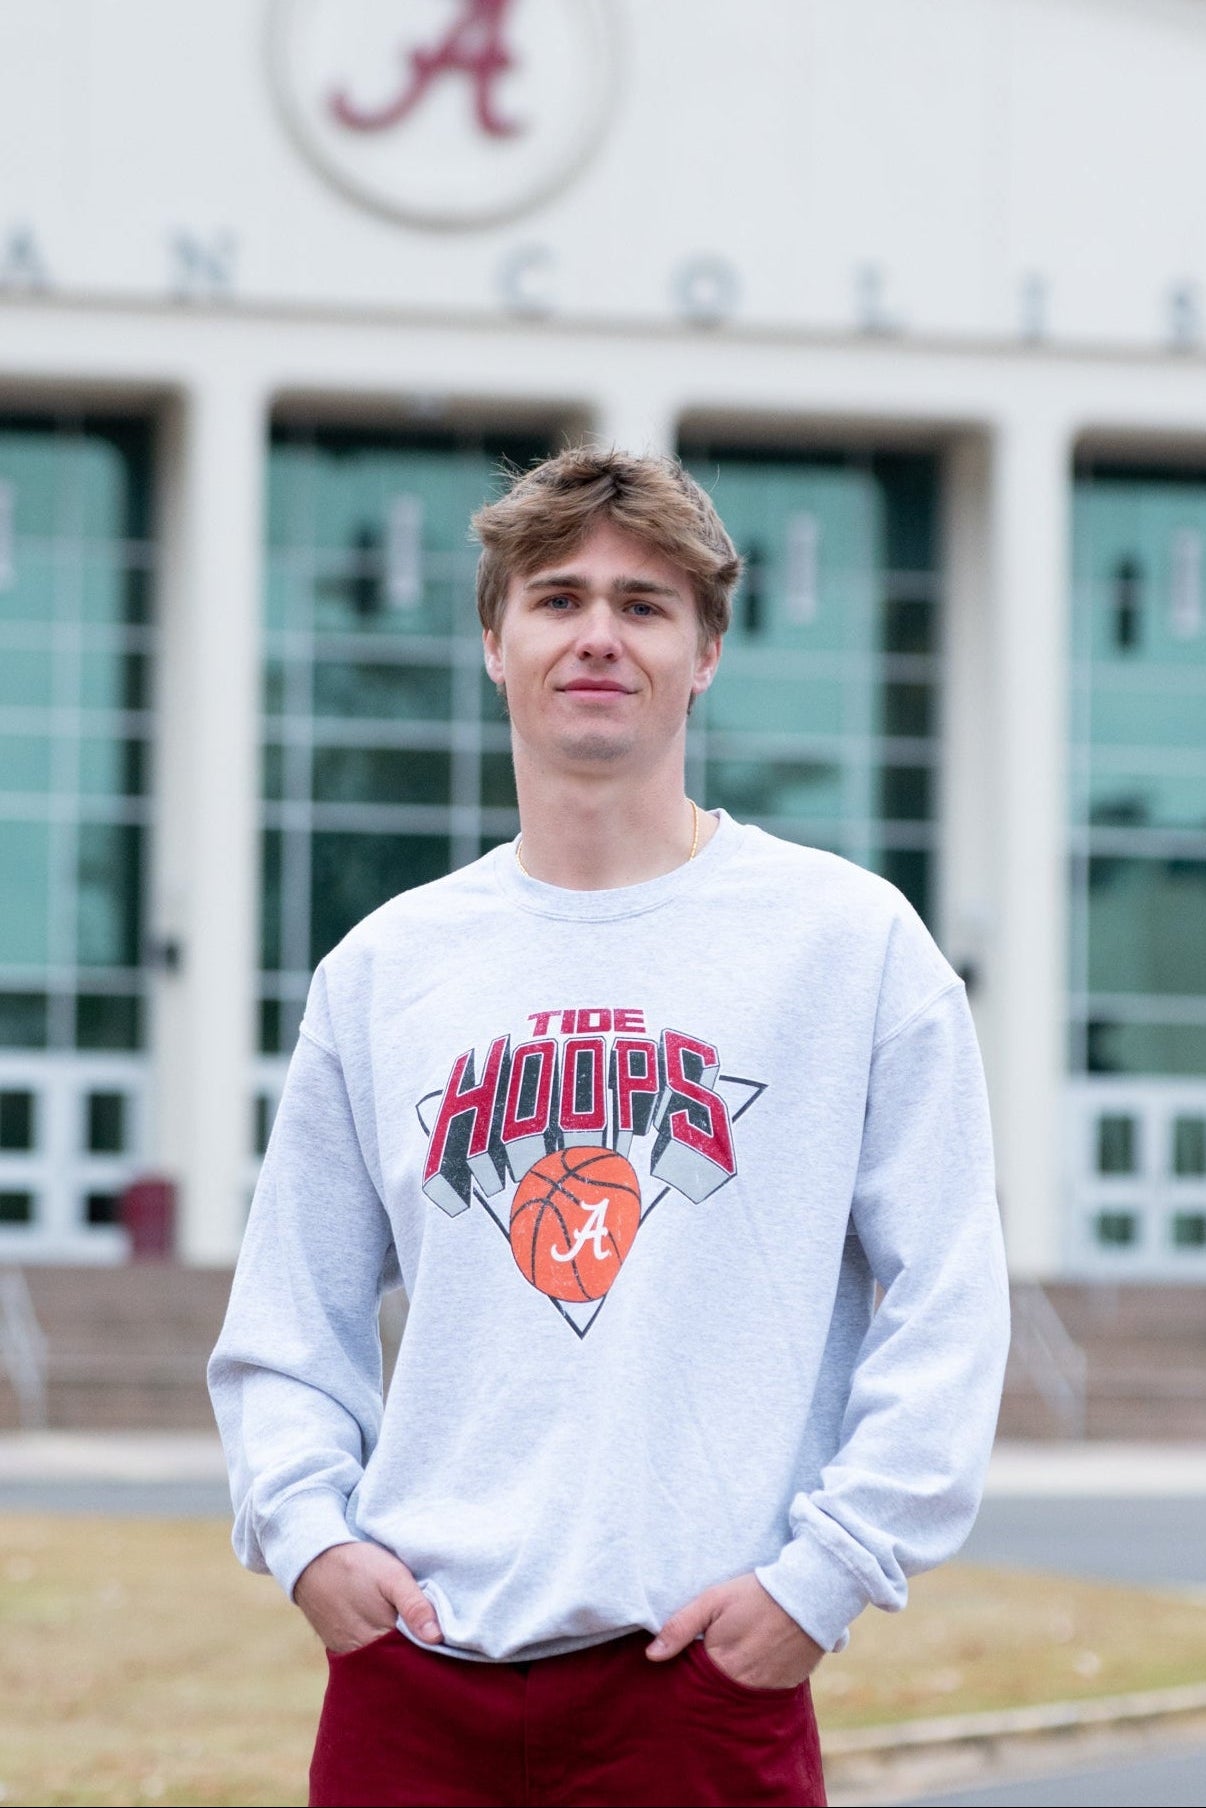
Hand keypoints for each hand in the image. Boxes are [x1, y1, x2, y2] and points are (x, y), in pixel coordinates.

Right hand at [293, 1540, 441, 1654]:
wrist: (312, 1559)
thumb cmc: (356, 1565)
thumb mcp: (391, 1576)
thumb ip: (414, 1605)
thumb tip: (436, 1638)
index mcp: (379, 1641)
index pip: (414, 1661)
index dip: (433, 1654)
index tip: (451, 1644)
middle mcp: (362, 1656)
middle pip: (399, 1666)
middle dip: (418, 1657)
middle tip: (438, 1641)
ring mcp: (349, 1654)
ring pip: (384, 1663)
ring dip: (400, 1653)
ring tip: (416, 1637)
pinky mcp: (340, 1648)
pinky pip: (368, 1658)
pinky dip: (382, 1650)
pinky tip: (393, 1636)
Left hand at [646, 1573, 823, 1688]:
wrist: (809, 1595)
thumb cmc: (755, 1594)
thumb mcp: (713, 1600)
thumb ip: (680, 1627)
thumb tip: (651, 1656)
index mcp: (720, 1666)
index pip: (691, 1685)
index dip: (684, 1677)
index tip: (679, 1670)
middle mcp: (742, 1687)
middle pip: (713, 1697)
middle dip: (704, 1689)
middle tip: (702, 1669)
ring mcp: (765, 1692)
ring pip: (735, 1700)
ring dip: (727, 1690)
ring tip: (726, 1669)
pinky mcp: (785, 1690)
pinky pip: (760, 1698)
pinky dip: (751, 1689)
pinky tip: (749, 1670)